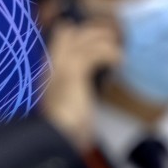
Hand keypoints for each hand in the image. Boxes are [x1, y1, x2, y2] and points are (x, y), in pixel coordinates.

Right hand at [38, 19, 121, 150]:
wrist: (54, 135)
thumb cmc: (63, 125)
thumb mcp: (69, 101)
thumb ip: (75, 87)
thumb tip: (86, 85)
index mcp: (47, 70)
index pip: (61, 37)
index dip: (81, 34)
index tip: (102, 39)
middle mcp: (50, 63)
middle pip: (71, 31)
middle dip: (95, 31)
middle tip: (115, 38)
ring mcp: (60, 65)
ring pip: (84, 37)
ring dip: (106, 40)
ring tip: (120, 49)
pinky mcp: (73, 71)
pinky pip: (95, 52)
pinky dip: (111, 53)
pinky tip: (120, 61)